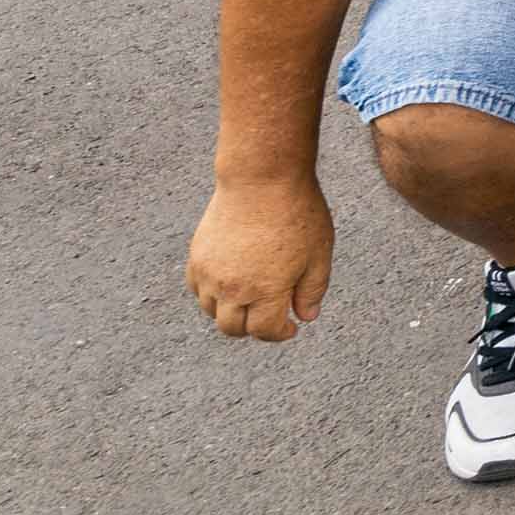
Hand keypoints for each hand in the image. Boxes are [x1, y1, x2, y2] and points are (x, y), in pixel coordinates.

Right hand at [184, 174, 337, 341]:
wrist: (261, 180)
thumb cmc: (297, 213)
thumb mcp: (319, 254)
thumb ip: (312, 290)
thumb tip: (305, 317)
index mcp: (266, 291)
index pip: (264, 331)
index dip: (279, 333)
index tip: (290, 327)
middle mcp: (232, 288)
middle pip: (233, 328)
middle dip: (252, 329)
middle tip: (269, 317)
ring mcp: (209, 274)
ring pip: (211, 311)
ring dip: (230, 312)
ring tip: (251, 299)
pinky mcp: (196, 258)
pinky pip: (197, 289)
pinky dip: (211, 294)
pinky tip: (230, 283)